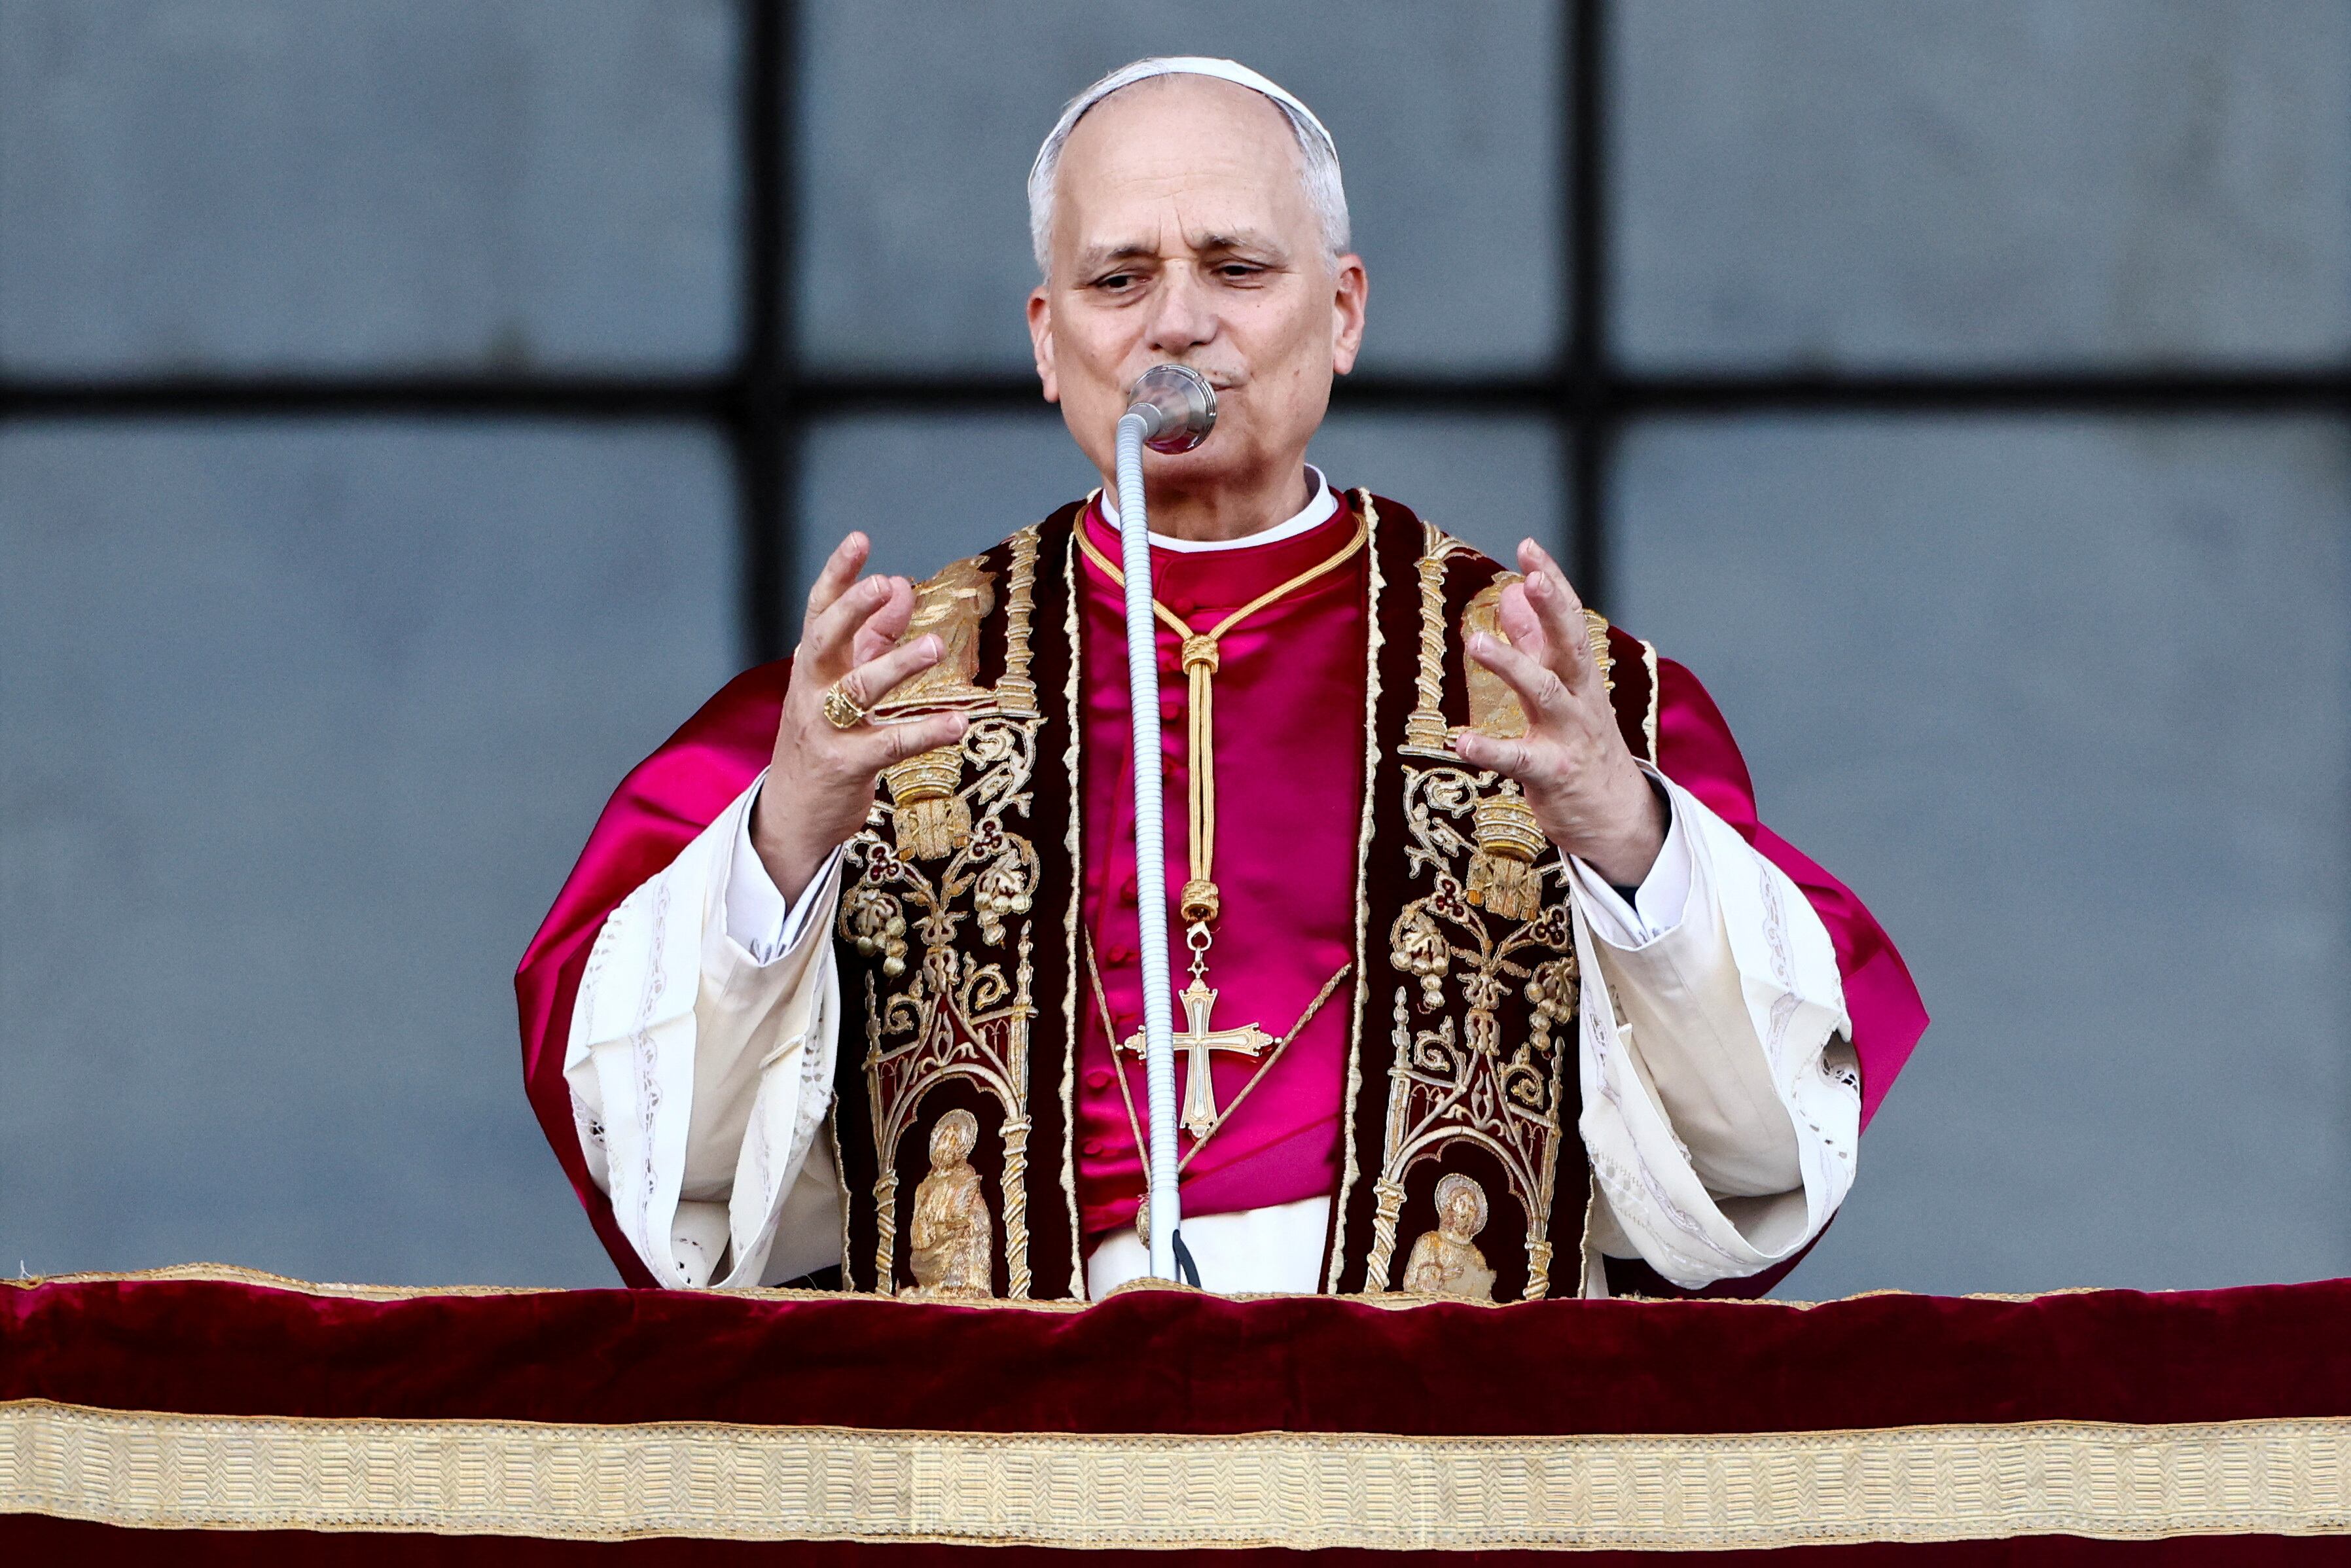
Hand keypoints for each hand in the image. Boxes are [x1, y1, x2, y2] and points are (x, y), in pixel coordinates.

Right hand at [751, 533, 966, 902]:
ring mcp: (825, 728)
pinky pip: (889, 743)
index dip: (838, 574)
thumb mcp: (841, 683)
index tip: (860, 540)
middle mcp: (811, 690)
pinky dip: (925, 732)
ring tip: (935, 648)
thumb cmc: (821, 741)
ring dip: (897, 665)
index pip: (819, 610)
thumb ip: (873, 637)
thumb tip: (902, 588)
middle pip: (826, 639)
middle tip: (884, 585)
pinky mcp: (846, 765)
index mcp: (811, 665)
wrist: (792, 815)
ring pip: (858, 688)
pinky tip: (957, 723)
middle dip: (853, 610)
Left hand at [1454, 540, 1665, 887]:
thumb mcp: (1564, 687)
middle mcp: (1577, 697)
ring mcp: (1567, 735)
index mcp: (1577, 674)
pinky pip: (1518, 760)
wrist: (1617, 816)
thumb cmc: (1583, 744)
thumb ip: (1535, 642)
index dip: (1552, 582)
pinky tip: (1461, 740)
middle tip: (1531, 579)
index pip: (1568, 619)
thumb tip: (1513, 594)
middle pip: (1570, 645)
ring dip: (1512, 666)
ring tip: (1477, 643)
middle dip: (1554, 610)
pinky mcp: (1551, 774)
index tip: (1529, 547)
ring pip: (1544, 693)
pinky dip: (1490, 749)